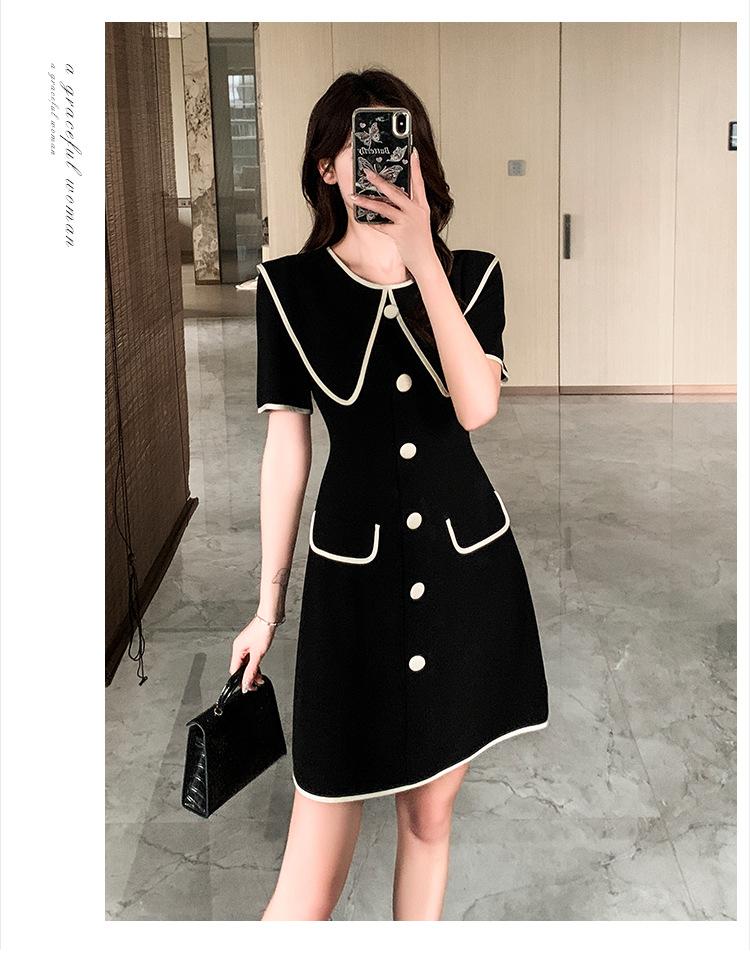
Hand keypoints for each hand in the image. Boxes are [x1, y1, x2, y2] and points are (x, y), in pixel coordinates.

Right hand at [229, 615, 273, 691]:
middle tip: (257, 682)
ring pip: (245, 663)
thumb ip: (252, 670)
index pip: (235, 670)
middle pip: (240, 667)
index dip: (241, 680)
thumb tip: (246, 683)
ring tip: (260, 676)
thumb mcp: (258, 654)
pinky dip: (254, 663)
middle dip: (248, 676)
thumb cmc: (263, 631)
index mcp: (237, 649)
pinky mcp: (251, 643)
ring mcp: (245, 645)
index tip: (249, 687)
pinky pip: (249, 657)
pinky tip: (259, 666)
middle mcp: (239, 647)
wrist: (270, 618)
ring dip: (252, 670)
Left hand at [349, 148, 437, 277]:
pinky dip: (370, 222)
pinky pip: (381, 225)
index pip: (419, 182)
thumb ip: (409, 208)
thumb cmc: (420, 241)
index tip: (411, 151)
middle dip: (380, 181)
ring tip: (354, 197)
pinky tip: (360, 218)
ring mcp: (407, 222)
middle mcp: (416, 211)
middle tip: (367, 172)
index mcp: (421, 206)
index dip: (415, 166)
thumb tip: (391, 198)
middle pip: (396, 191)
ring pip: (385, 207)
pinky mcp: (399, 234)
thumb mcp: (418, 220)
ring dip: (367, 201)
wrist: (425, 261)